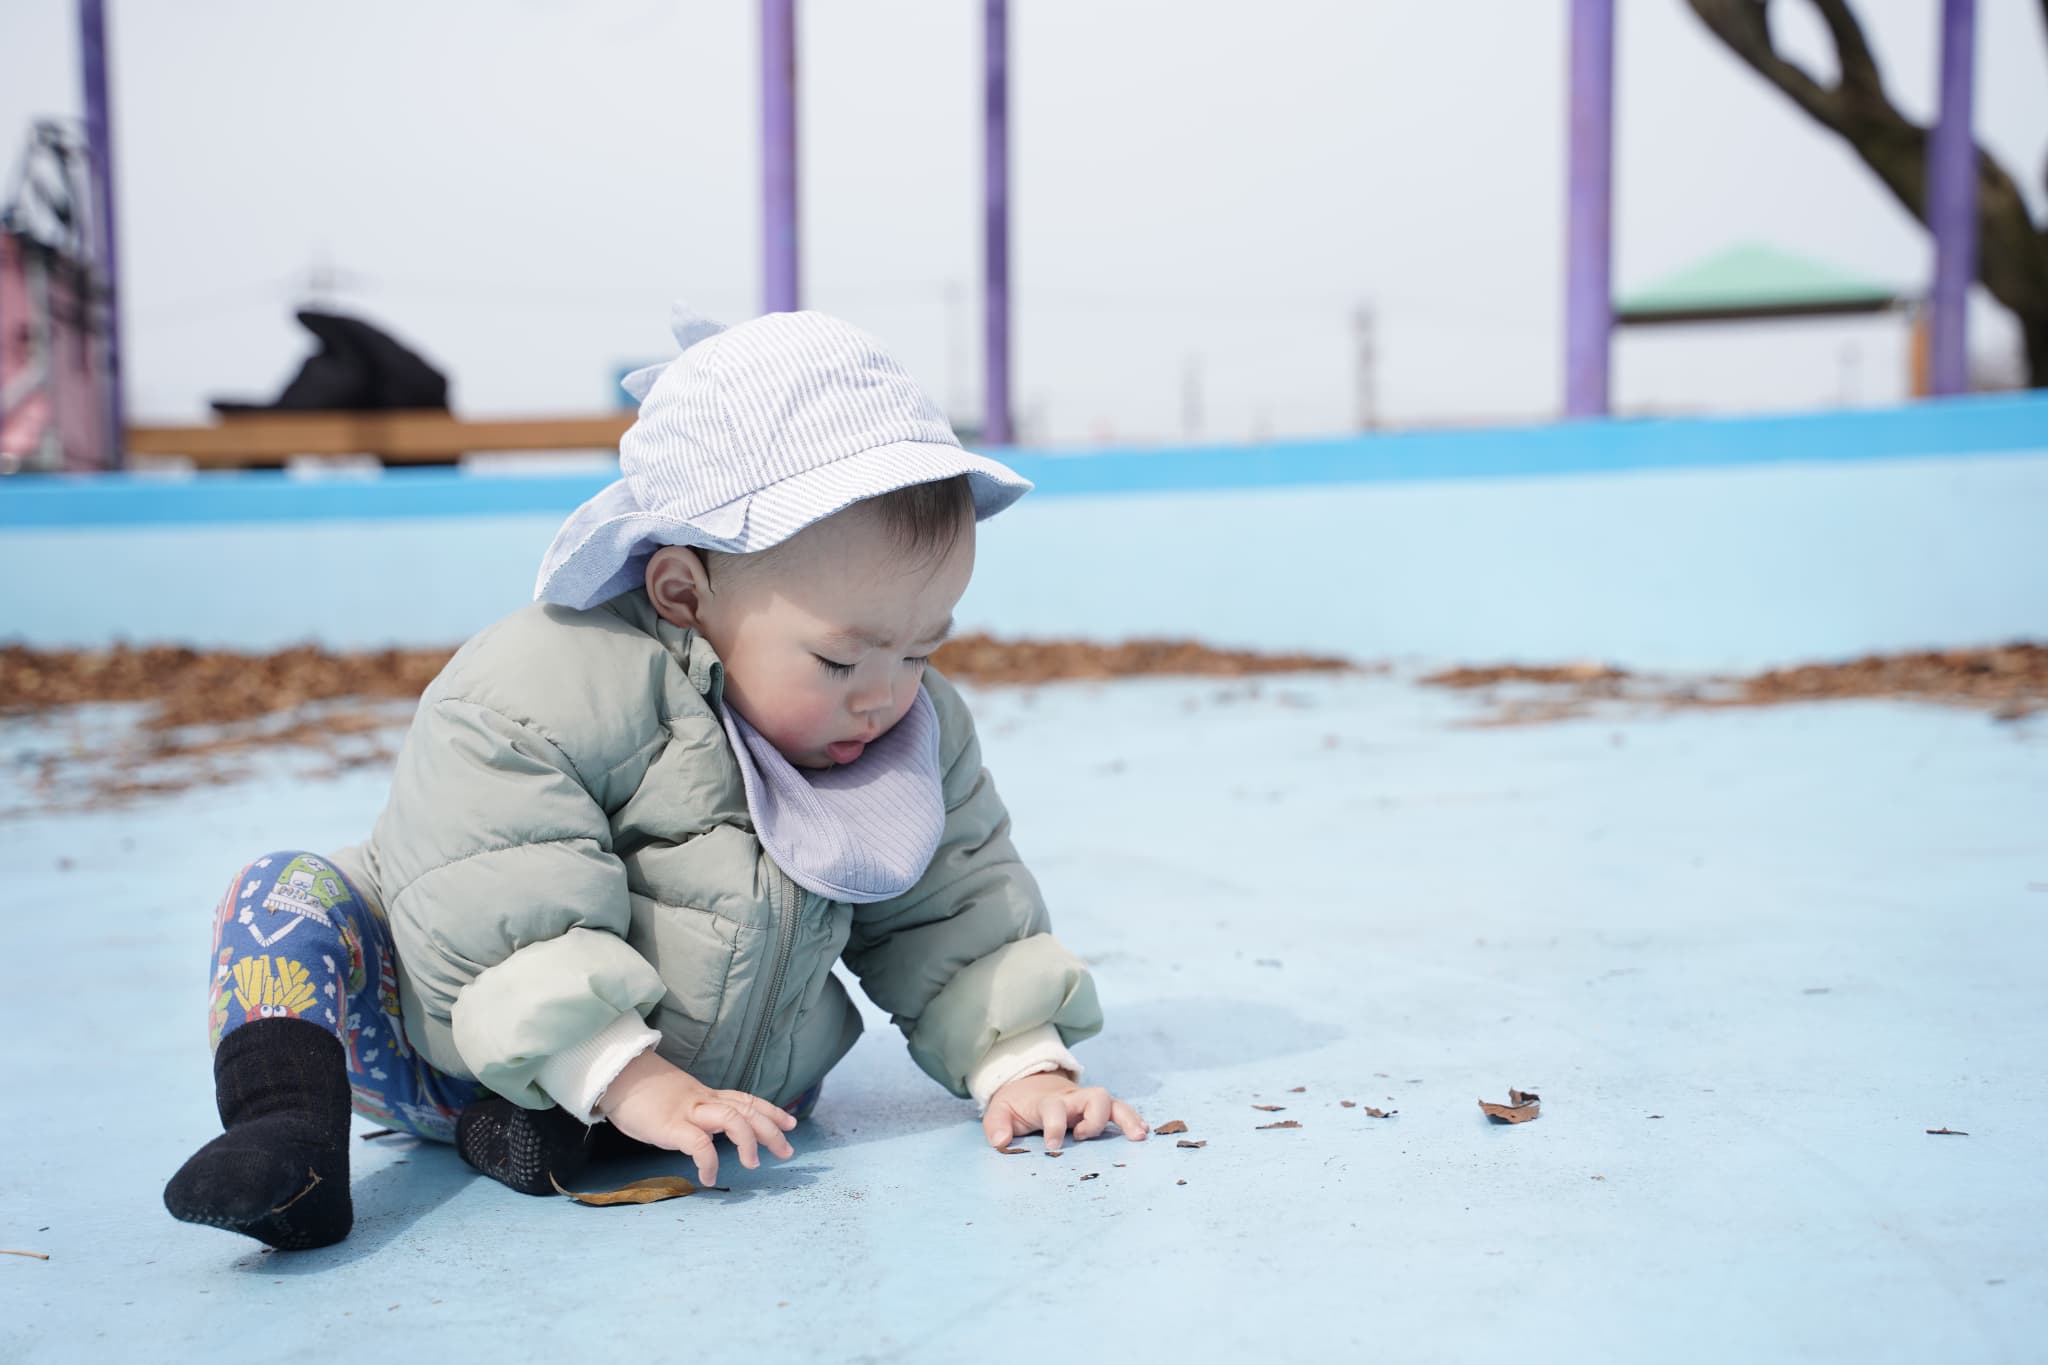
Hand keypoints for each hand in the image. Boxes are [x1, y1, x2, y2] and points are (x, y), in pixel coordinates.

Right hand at [597, 1049, 796, 1186]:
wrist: (614, 1075)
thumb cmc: (641, 1092)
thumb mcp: (675, 1100)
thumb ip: (693, 1113)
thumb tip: (704, 1133)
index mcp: (705, 1095)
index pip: (745, 1100)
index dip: (771, 1111)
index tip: (791, 1123)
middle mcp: (703, 1100)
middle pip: (746, 1110)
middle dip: (772, 1130)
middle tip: (788, 1151)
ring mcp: (688, 1111)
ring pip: (731, 1119)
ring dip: (748, 1142)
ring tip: (754, 1164)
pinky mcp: (670, 1126)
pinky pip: (698, 1144)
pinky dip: (709, 1162)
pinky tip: (709, 1178)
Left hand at [982, 1070, 1148, 1154]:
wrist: (1029, 1082)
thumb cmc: (1016, 1102)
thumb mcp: (998, 1111)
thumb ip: (996, 1125)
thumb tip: (1001, 1142)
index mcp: (1048, 1101)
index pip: (1055, 1108)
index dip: (1055, 1125)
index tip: (1052, 1146)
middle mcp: (1072, 1099)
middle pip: (1095, 1096)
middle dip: (1096, 1118)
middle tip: (1084, 1137)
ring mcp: (1087, 1102)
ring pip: (1112, 1102)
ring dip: (1127, 1118)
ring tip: (1138, 1136)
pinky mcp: (1096, 1109)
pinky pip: (1119, 1110)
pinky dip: (1132, 1119)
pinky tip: (1142, 1132)